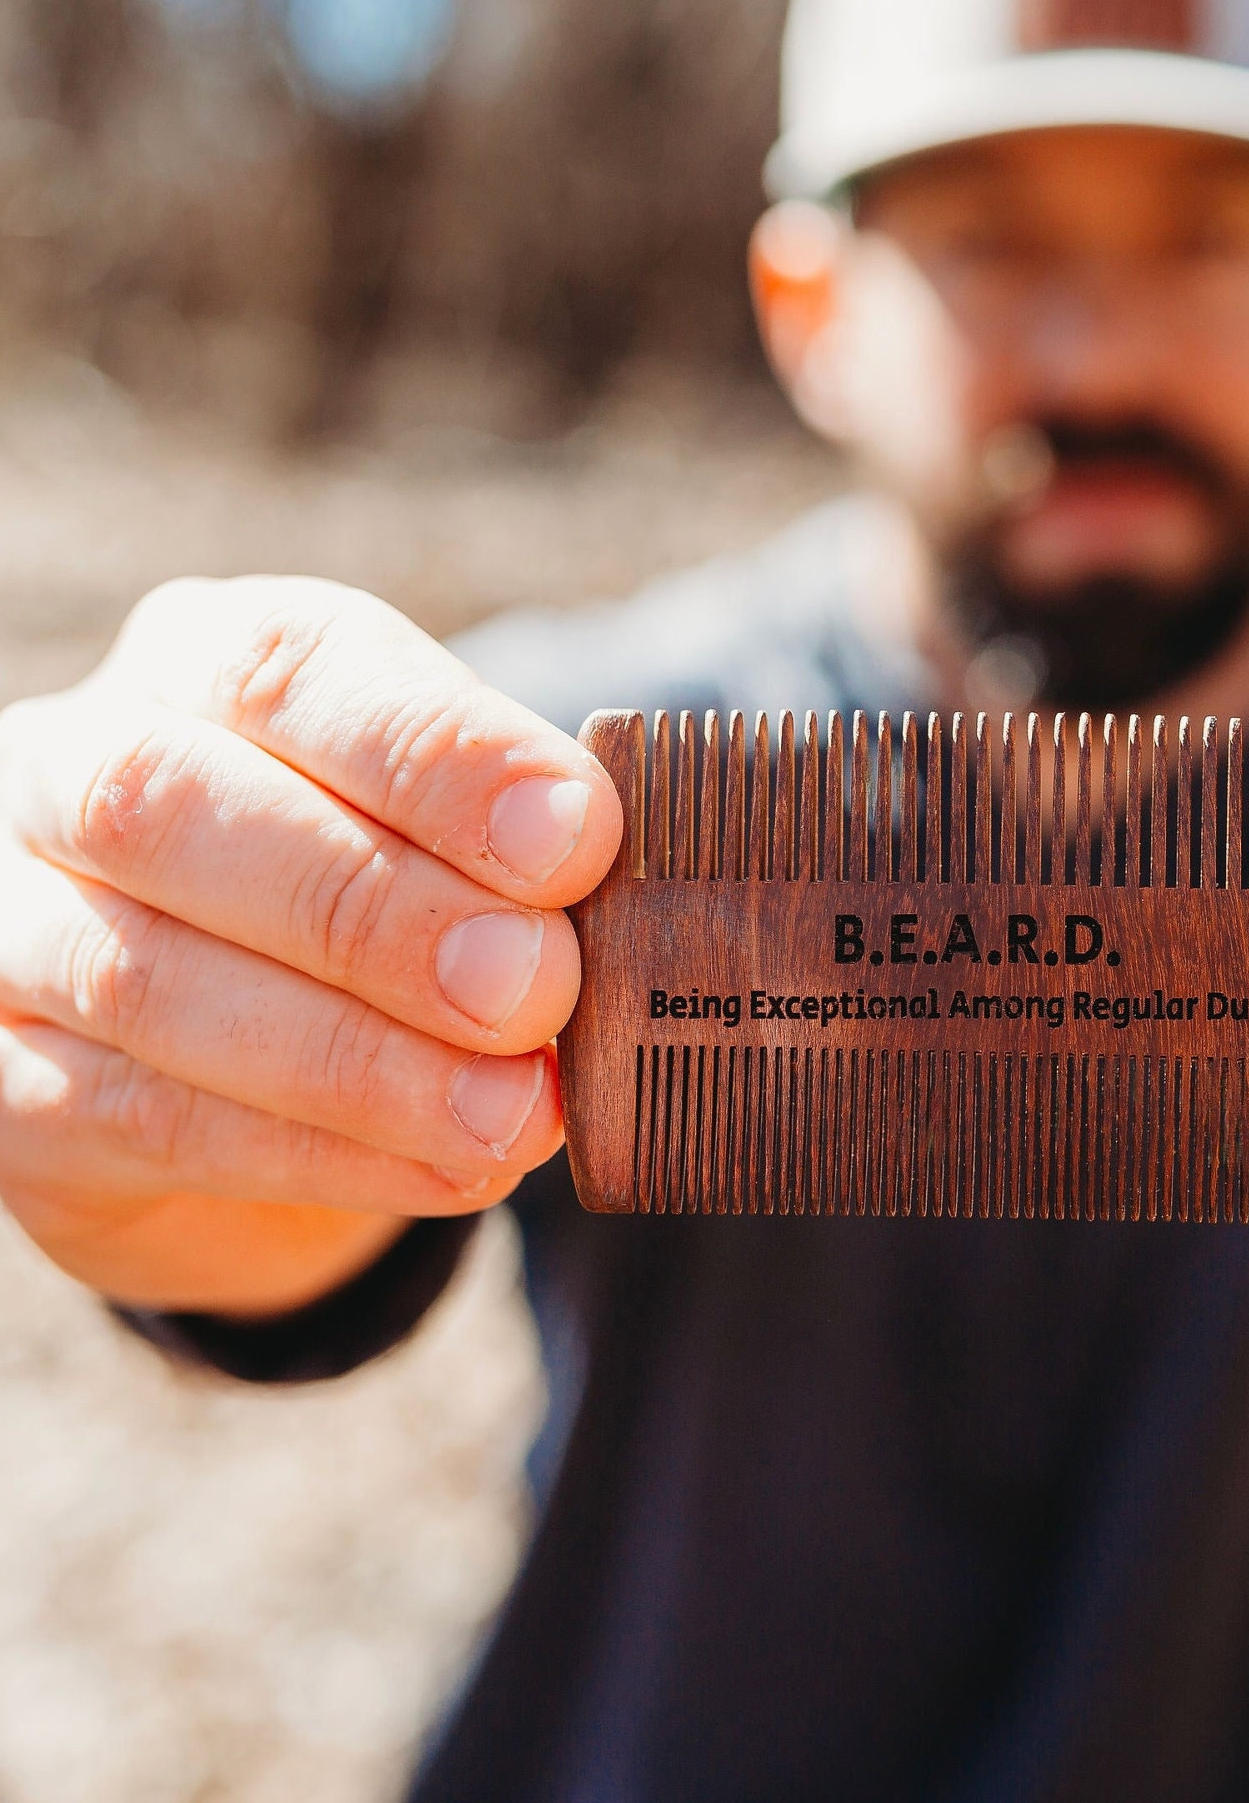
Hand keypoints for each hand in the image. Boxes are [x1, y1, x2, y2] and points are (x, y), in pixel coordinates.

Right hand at [0, 577, 621, 1313]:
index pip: (291, 666)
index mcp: (207, 661)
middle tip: (536, 988)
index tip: (576, 839)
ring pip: (145, 980)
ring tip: (513, 1111)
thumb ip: (514, 852)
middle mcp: (72, 764)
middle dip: (380, 909)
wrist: (250, 1053)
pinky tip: (448, 1170)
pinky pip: (142, 1119)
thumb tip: (606, 903)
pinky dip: (318, 1153)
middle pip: (176, 808)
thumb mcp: (455, 835)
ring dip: (357, 1061)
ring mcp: (12, 920)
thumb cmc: (389, 893)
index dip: (437, 754)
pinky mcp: (0, 1077)